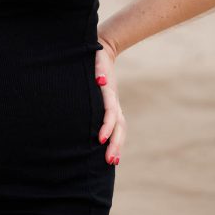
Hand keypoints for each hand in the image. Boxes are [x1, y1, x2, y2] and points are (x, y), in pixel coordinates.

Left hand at [95, 36, 125, 165]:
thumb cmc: (94, 57)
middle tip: (109, 160)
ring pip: (120, 129)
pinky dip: (115, 140)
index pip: (110, 113)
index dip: (106, 127)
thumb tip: (101, 81)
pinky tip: (111, 153)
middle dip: (115, 143)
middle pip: (118, 126)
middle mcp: (113, 101)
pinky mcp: (112, 108)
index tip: (99, 140)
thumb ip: (98, 70)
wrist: (103, 53)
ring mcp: (115, 105)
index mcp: (108, 92)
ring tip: (113, 161)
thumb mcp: (95, 60)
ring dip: (117, 145)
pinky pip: (116, 127)